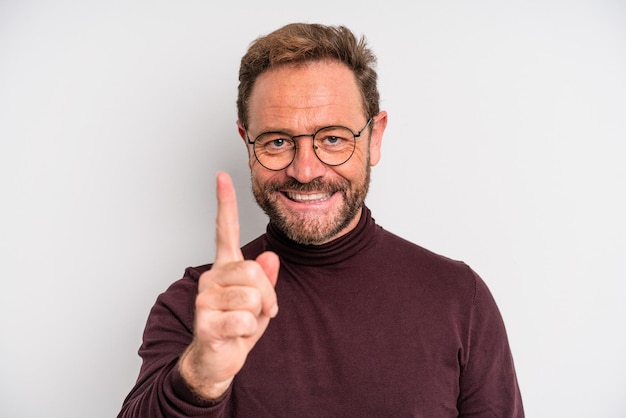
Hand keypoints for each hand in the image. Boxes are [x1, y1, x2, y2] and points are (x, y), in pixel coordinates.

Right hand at [179, 172, 278, 399]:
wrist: (216, 361)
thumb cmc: (237, 328)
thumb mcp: (260, 301)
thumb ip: (266, 278)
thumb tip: (270, 256)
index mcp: (224, 268)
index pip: (224, 230)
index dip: (225, 203)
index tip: (222, 176)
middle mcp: (211, 277)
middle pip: (253, 270)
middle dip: (267, 295)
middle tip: (262, 310)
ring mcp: (205, 298)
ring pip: (252, 296)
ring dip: (258, 315)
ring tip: (244, 322)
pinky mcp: (205, 321)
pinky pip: (245, 320)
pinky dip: (249, 332)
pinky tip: (235, 334)